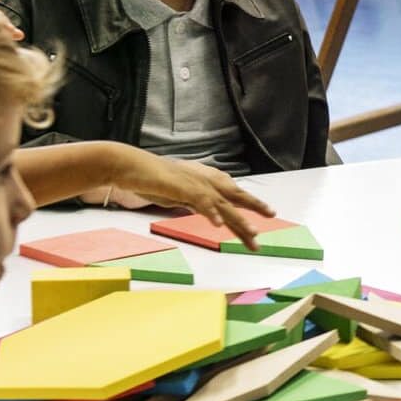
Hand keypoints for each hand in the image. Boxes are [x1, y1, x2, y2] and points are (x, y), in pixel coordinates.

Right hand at [84, 147, 277, 246]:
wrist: (128, 166)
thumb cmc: (148, 178)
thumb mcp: (176, 193)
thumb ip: (192, 200)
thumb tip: (203, 210)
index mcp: (203, 179)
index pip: (231, 192)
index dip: (249, 201)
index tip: (265, 212)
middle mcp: (203, 180)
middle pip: (235, 195)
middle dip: (255, 207)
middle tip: (272, 216)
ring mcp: (194, 183)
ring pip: (224, 204)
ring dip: (239, 221)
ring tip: (253, 235)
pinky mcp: (182, 188)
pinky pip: (201, 203)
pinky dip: (211, 213)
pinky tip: (220, 225)